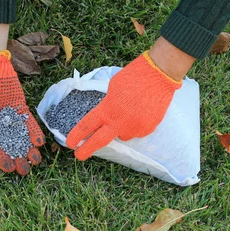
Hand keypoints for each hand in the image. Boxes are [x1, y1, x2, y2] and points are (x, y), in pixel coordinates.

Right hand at [0, 50, 44, 174]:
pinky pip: (28, 122)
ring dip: (28, 149)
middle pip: (8, 145)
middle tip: (26, 170)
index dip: (0, 157)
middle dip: (17, 157)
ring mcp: (10, 116)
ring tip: (36, 161)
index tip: (9, 168)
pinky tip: (39, 142)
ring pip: (20, 137)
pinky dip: (34, 132)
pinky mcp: (20, 107)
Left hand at [66, 51, 181, 159]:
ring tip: (130, 112)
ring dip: (122, 128)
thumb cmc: (134, 76)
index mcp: (107, 109)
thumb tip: (107, 114)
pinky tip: (142, 111)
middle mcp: (119, 123)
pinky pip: (138, 131)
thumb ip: (107, 105)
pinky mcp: (147, 130)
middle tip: (79, 156)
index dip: (76, 135)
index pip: (87, 126)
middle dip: (87, 150)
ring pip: (123, 135)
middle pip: (99, 141)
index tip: (70, 143)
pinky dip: (137, 125)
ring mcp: (134, 128)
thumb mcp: (112, 88)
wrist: (159, 75)